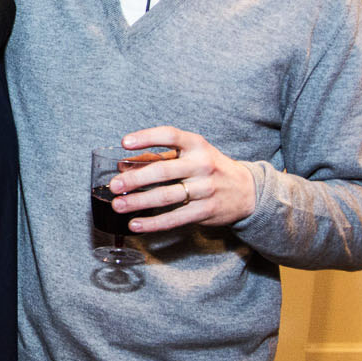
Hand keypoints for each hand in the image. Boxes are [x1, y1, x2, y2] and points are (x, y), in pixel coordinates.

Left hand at [109, 127, 256, 232]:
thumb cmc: (208, 168)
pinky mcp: (205, 211)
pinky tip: (135, 224)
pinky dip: (153, 223)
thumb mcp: (188, 155)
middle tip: (114, 185)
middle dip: (136, 179)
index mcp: (196, 145)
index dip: (147, 138)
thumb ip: (156, 158)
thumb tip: (122, 166)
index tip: (124, 143)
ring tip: (118, 205)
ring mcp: (205, 189)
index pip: (170, 135)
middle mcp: (202, 164)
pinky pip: (175, 218)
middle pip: (164, 171)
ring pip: (166, 196)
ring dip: (139, 202)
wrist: (247, 191)